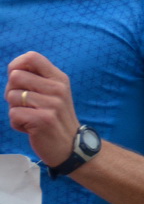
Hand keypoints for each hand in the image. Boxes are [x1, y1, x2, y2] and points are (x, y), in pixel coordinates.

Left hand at [6, 52, 80, 166]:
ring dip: (14, 109)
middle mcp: (57, 88)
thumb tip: (13, 70)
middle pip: (16, 76)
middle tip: (25, 104)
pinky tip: (30, 127)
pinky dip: (16, 123)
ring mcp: (52, 104)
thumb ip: (36, 80)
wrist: (70, 146)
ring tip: (29, 116)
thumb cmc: (55, 118)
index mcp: (59, 78)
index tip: (17, 80)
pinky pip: (13, 114)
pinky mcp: (43, 119)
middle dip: (12, 91)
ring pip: (12, 96)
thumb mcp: (53, 93)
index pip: (32, 57)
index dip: (16, 65)